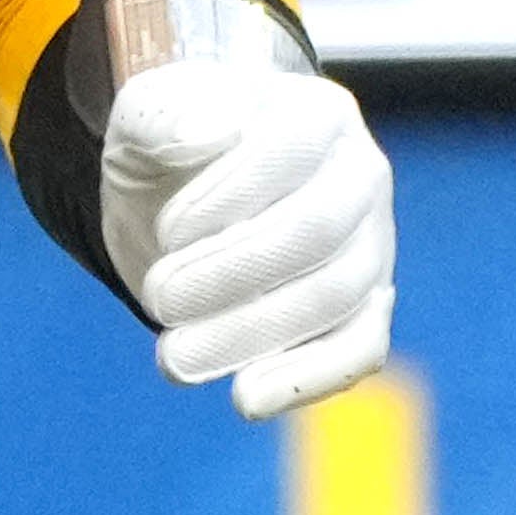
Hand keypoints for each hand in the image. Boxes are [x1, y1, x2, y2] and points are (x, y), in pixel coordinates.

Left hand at [100, 49, 394, 417]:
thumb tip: (209, 135)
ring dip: (252, 332)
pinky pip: (356, 349)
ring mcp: (370, 247)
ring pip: (335, 297)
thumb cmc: (169, 146)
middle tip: (159, 297)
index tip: (167, 229)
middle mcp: (360, 178)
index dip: (229, 196)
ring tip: (173, 357)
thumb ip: (165, 116)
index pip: (289, 152)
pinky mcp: (362, 310)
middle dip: (233, 272)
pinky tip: (245, 399)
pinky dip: (307, 378)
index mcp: (317, 115)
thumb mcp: (144, 117)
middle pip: (316, 231)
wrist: (180, 191)